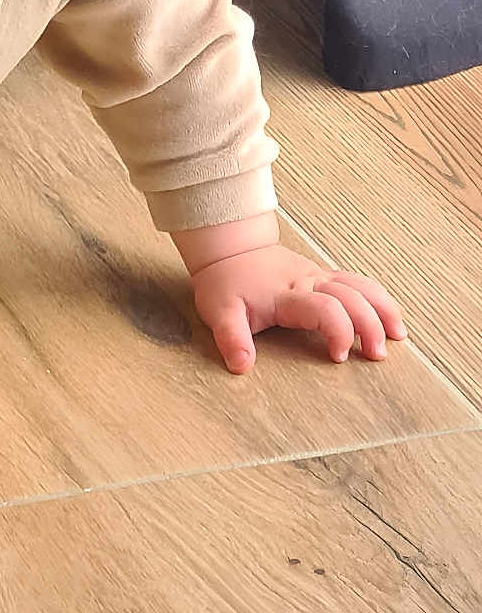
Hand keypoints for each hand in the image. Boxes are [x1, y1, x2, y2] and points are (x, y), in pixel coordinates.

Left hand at [190, 243, 406, 373]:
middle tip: (376, 355)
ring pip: (360, 285)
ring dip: (382, 309)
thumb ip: (231, 338)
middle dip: (369, 326)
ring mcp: (317, 276)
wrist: (227, 248)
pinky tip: (390, 318)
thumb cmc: (224, 282)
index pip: (325, 308)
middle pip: (352, 297)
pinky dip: (378, 299)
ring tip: (398, 336)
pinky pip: (357, 282)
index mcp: (286, 294)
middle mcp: (307, 281)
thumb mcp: (218, 311)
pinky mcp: (322, 275)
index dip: (339, 331)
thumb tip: (242, 366)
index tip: (339, 357)